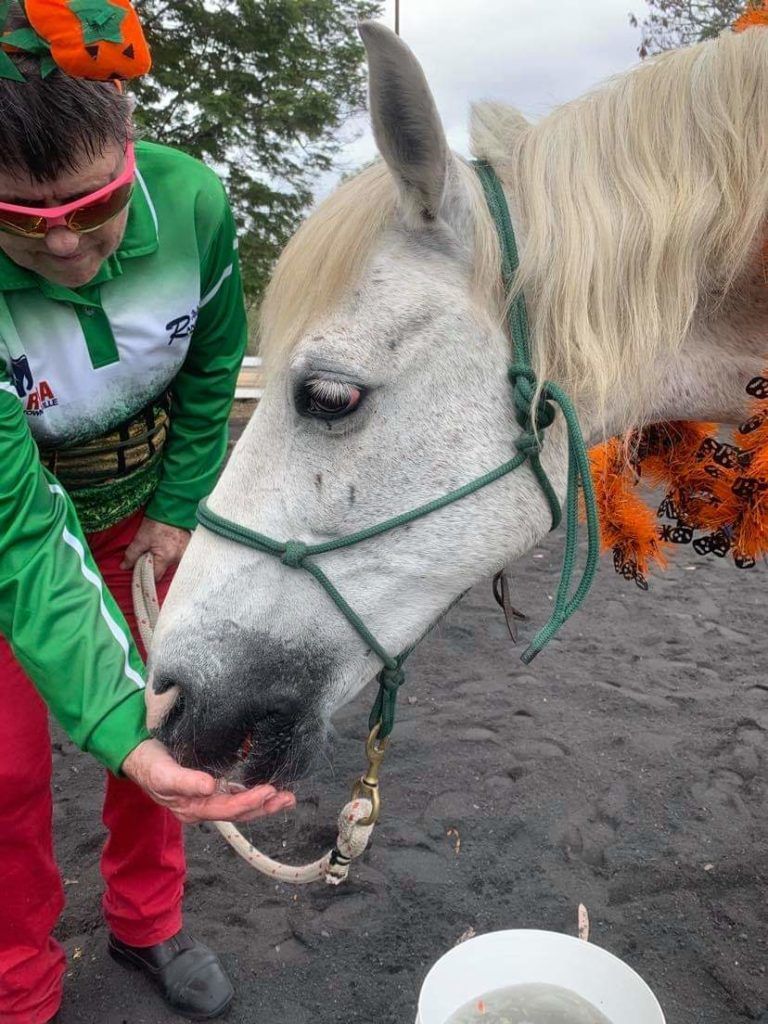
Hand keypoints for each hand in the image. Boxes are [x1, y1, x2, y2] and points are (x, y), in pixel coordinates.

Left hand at [121, 516, 190, 581]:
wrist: (172, 508)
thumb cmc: (156, 523)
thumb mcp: (141, 539)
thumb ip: (131, 554)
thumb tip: (124, 567)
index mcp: (166, 557)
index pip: (155, 576)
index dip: (145, 575)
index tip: (139, 570)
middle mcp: (178, 558)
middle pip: (164, 570)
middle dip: (154, 566)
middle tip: (147, 556)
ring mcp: (185, 552)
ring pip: (171, 563)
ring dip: (163, 559)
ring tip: (157, 548)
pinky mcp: (188, 546)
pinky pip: (178, 556)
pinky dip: (170, 553)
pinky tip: (165, 545)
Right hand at [122, 739, 295, 823]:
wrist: (138, 753)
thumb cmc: (149, 765)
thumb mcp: (163, 774)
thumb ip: (185, 782)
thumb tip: (210, 787)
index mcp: (194, 809)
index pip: (228, 810)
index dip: (250, 802)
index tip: (269, 791)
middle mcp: (204, 806)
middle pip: (240, 812)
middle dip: (265, 807)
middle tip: (288, 798)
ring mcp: (208, 797)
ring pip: (241, 804)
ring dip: (264, 801)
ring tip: (286, 796)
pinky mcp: (210, 784)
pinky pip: (236, 792)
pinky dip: (253, 790)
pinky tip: (267, 785)